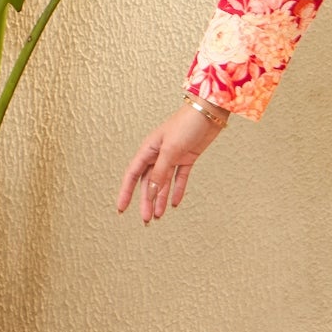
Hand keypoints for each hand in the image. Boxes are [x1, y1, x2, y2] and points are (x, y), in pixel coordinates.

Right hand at [116, 103, 227, 224]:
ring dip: (160, 199)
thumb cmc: (187, 123)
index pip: (133, 175)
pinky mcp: (188, 158)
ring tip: (158, 216)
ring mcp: (173, 156)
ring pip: (163, 183)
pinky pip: (180, 178)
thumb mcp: (171, 149)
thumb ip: (160, 171)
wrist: (210, 112)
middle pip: (148, 182)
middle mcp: (159, 154)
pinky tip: (174, 203)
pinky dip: (177, 190)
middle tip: (145, 219)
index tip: (121, 208)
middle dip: (146, 201)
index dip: (126, 192)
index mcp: (149, 149)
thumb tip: (150, 191)